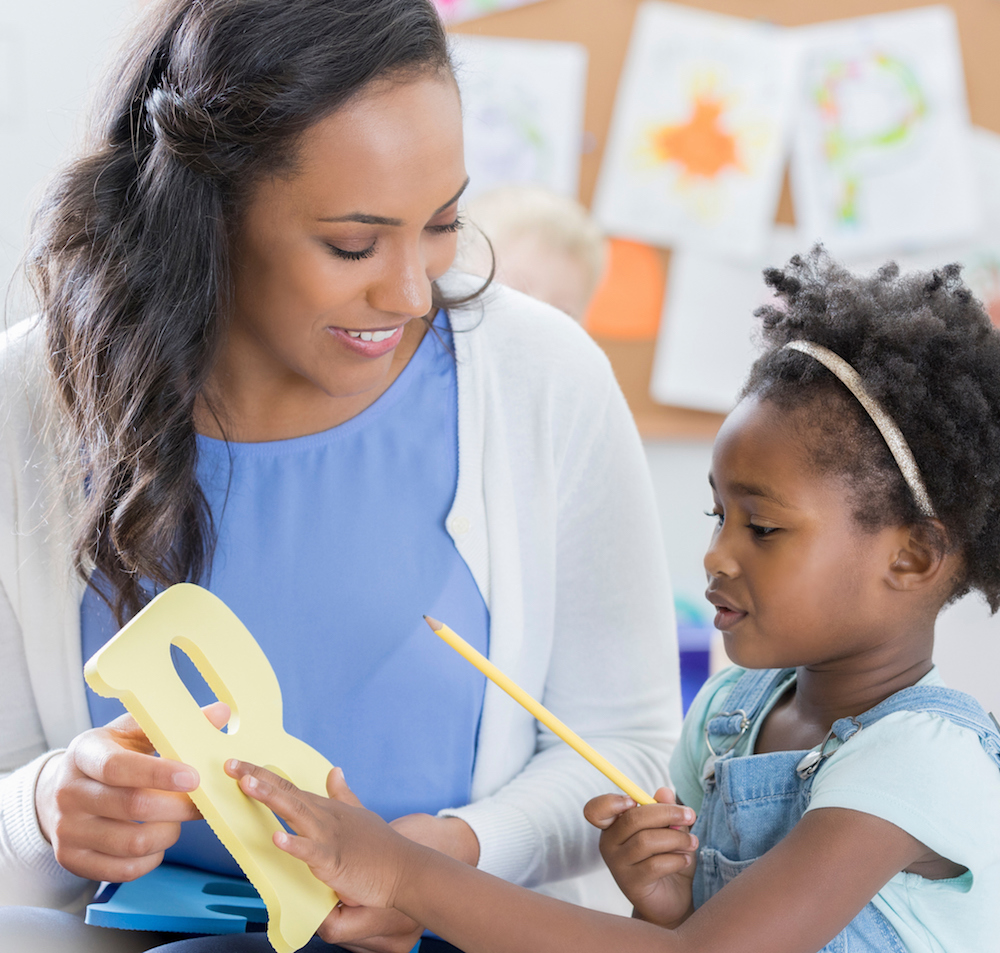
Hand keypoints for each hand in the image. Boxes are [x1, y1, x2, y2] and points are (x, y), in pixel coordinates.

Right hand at [34, 702, 229, 881]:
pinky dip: (152, 858)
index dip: (159, 773)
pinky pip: (123, 870)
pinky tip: (159, 840)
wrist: (60, 790)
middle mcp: (69, 792)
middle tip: (202, 801)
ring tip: (177, 818)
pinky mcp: (71, 859)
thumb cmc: (108, 756)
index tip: (194, 777)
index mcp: (84, 753)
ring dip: (169, 833)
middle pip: (132, 806)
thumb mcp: (131, 732)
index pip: (118, 766)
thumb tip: (222, 712)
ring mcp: (67, 829)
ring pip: (132, 842)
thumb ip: (172, 725)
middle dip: (178, 806)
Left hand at [226, 760, 424, 952]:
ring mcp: (329, 837)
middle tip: (231, 765)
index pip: (289, 787)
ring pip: (295, 813)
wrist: (405, 868)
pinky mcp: (334, 861)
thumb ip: (343, 793)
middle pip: (286, 793)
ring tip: (247, 785)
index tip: (238, 765)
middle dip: (258, 779)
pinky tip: (277, 838)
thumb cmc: (380, 846)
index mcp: (326, 809)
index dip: (263, 776)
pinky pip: (310, 852)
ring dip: (270, 798)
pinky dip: (294, 844)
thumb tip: (334, 771)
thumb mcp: (360, 813)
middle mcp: (325, 817)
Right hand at [584, 787, 697, 927]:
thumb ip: (665, 811)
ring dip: (677, 839)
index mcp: (614, 825)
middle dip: (667, 813)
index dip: (611, 802)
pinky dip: (676, 859)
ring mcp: (617, 865)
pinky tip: (685, 860)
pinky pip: (654, 865)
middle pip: (633, 819)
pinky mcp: (631, 884)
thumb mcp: (670, 830)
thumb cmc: (666, 857)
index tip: (634, 800)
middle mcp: (609, 843)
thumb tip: (665, 792)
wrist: (670, 898)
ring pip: (646, 841)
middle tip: (690, 815)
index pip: (595, 810)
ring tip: (692, 842)